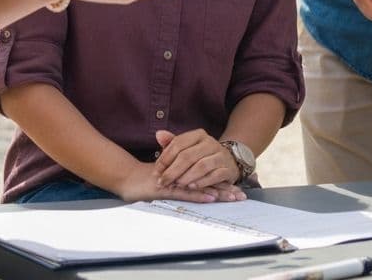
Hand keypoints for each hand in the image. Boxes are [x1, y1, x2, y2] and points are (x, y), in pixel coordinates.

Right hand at [113, 159, 240, 203]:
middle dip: (226, 189)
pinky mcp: (168, 188)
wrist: (129, 178)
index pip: (208, 177)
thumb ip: (182, 177)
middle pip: (209, 182)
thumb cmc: (150, 179)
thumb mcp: (169, 178)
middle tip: (242, 196)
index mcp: (187, 173)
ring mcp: (177, 181)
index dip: (224, 183)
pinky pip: (186, 192)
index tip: (239, 191)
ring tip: (233, 197)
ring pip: (201, 186)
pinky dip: (199, 194)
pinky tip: (211, 197)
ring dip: (218, 192)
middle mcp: (184, 176)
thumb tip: (197, 183)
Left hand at [155, 129, 245, 191]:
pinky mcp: (228, 168)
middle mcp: (210, 143)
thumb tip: (158, 134)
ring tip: (176, 185)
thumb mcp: (187, 147)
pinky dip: (202, 182)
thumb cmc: (202, 155)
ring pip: (201, 166)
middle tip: (162, 182)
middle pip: (188, 156)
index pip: (178, 143)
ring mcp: (220, 155)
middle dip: (173, 171)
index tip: (156, 171)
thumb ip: (172, 142)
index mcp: (198, 135)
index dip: (165, 158)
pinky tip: (192, 187)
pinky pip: (214, 176)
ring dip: (186, 177)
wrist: (228, 160)